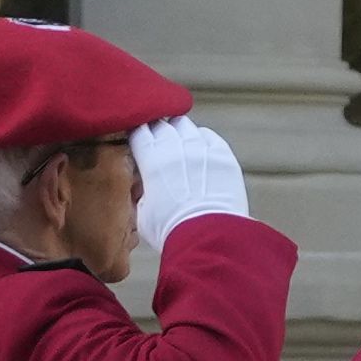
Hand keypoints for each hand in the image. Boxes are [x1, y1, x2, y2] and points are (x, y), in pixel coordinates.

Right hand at [130, 115, 251, 233]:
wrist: (208, 236)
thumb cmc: (171, 230)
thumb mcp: (142, 212)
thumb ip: (142, 191)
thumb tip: (144, 185)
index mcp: (151, 159)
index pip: (139, 133)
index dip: (137, 134)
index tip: (137, 139)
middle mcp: (175, 147)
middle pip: (161, 125)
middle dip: (156, 130)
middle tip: (156, 140)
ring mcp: (201, 149)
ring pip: (184, 126)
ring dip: (178, 130)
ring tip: (177, 140)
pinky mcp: (223, 155)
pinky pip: (209, 136)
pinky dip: (201, 138)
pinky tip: (199, 146)